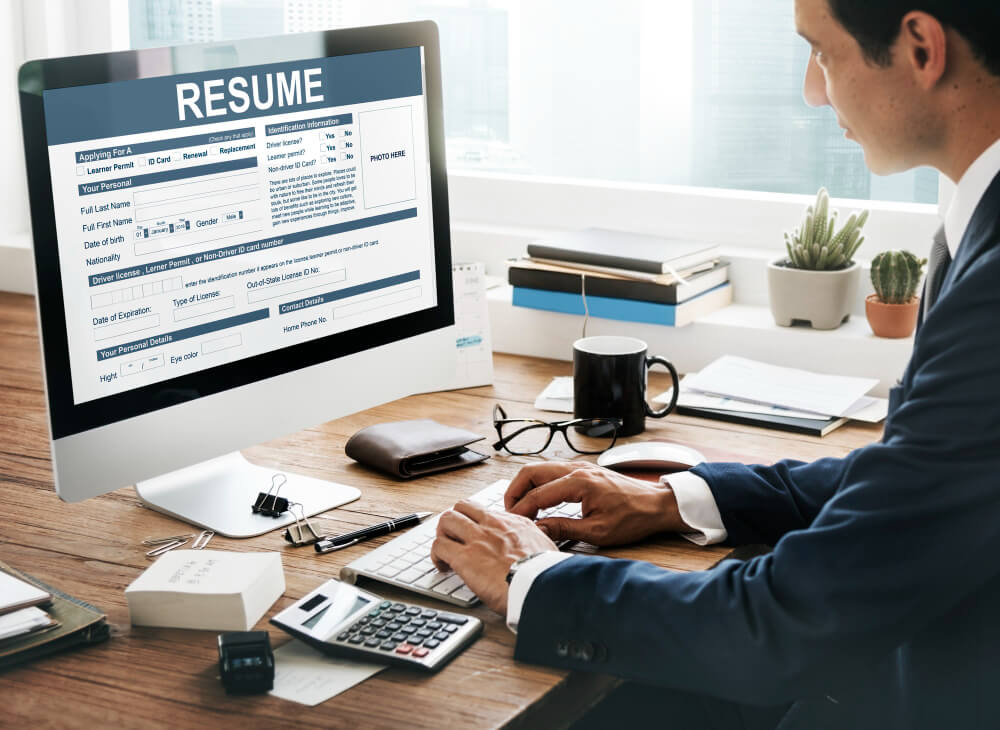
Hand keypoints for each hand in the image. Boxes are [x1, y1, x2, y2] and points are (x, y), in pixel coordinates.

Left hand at [430, 499, 557, 614]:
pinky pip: (439, 546)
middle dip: (454, 521)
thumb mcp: (546, 548)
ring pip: (447, 520)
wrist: (541, 586)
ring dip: (442, 535)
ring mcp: (477, 538)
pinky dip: (436, 556)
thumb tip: (535, 548)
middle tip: (454, 538)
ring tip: (445, 551)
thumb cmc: (546, 574)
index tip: (475, 535)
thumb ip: (535, 542)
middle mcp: (493, 525)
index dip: (475, 522)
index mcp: (514, 523)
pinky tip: (442, 567)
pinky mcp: (464, 557)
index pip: (485, 511)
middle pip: (462, 507)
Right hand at [505, 461, 686, 545]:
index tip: (512, 524)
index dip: (521, 510)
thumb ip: (564, 529)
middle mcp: (577, 469)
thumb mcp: (597, 532)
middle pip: (531, 472)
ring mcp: (580, 467)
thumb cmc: (633, 518)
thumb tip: (538, 530)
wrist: (656, 505)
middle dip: (515, 491)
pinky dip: (539, 484)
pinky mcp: (584, 471)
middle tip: (509, 512)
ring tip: (520, 508)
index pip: (537, 494)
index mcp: (579, 482)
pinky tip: (538, 501)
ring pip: (540, 469)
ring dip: (526, 486)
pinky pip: (552, 472)